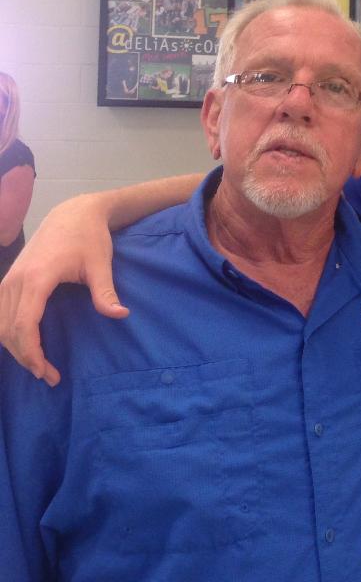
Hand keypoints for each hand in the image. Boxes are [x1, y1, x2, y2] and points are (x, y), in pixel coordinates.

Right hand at [0, 193, 127, 385]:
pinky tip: (24, 345)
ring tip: (38, 365)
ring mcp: (9, 279)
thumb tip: (120, 314)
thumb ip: (105, 291)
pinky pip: (0, 312)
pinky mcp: (9, 279)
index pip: (24, 324)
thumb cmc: (89, 237)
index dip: (31, 352)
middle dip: (24, 357)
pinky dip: (8, 332)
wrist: (73, 212)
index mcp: (37, 278)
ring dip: (14, 347)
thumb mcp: (101, 263)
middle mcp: (16, 280)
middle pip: (7, 329)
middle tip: (48, 376)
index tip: (45, 371)